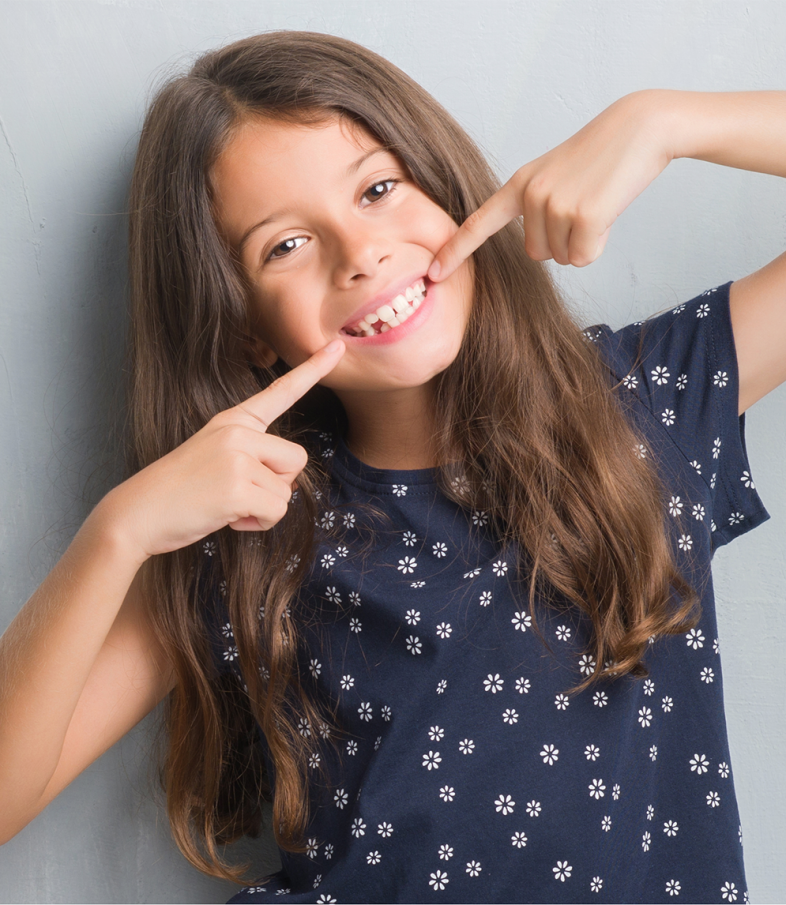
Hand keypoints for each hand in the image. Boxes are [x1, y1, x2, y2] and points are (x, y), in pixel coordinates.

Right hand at [106, 340, 345, 561]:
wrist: (137, 513)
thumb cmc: (180, 491)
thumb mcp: (216, 457)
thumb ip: (252, 457)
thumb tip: (284, 482)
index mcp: (234, 420)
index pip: (281, 391)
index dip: (313, 369)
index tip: (338, 346)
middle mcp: (238, 432)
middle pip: (297, 460)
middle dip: (277, 485)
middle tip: (237, 493)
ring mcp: (237, 457)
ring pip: (286, 491)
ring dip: (264, 508)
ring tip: (226, 505)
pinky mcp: (236, 487)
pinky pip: (276, 511)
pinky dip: (257, 524)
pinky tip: (227, 518)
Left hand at [428, 91, 672, 280]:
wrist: (640, 128)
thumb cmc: (601, 155)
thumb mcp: (556, 175)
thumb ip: (536, 208)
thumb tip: (536, 250)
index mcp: (519, 184)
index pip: (479, 223)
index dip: (456, 250)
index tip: (434, 273)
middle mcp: (531, 195)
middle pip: (535, 254)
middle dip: (561, 242)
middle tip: (583, 206)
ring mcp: (555, 205)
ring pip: (561, 258)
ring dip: (582, 242)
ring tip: (596, 204)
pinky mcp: (583, 216)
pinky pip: (583, 257)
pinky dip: (598, 245)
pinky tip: (607, 214)